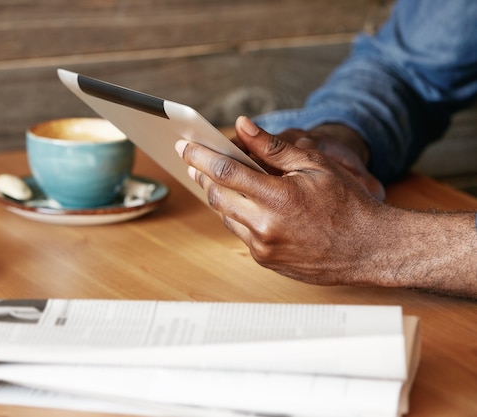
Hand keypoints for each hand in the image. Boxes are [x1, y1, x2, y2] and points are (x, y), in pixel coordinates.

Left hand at [175, 116, 389, 286]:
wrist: (370, 248)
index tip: (185, 146)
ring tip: (217, 178)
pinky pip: (240, 233)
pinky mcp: (266, 260)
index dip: (200, 156)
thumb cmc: (348, 203)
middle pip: (217, 196)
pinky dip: (237, 215)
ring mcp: (264, 248)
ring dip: (219, 195)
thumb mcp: (314, 165)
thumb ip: (273, 147)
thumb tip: (242, 125)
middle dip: (202, 175)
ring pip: (225, 216)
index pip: (225, 171)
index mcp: (278, 198)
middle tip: (194, 161)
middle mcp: (266, 227)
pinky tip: (244, 203)